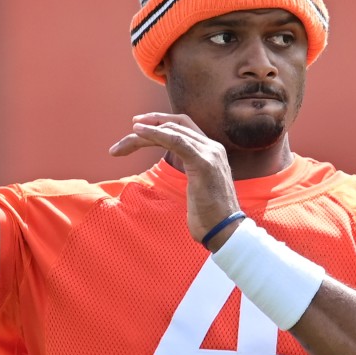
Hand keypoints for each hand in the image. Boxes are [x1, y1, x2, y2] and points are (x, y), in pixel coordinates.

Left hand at [109, 112, 240, 243]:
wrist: (225, 231)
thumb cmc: (209, 215)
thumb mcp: (197, 187)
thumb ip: (190, 172)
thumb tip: (175, 170)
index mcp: (211, 151)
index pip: (184, 128)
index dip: (161, 123)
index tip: (140, 127)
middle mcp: (212, 147)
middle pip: (176, 126)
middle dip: (151, 124)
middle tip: (132, 127)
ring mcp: (209, 153)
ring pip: (173, 131)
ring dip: (147, 131)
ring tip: (130, 133)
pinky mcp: (203, 163)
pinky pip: (176, 141)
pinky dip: (156, 134)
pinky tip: (139, 133)